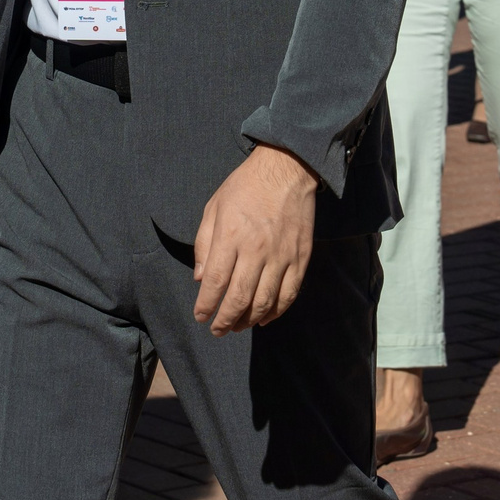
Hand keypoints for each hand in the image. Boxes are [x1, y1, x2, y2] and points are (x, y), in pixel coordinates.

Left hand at [191, 143, 317, 334]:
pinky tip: (265, 318)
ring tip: (237, 327)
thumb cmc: (245, 186)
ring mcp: (281, 256)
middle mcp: (256, 250)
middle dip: (225, 320)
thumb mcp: (214, 206)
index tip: (200, 316)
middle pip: (239, 298)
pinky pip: (288, 294)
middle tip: (217, 330)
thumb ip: (204, 243)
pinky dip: (276, 311)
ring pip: (264, 301)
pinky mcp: (300, 258)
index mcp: (231, 235)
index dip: (206, 305)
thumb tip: (199, 278)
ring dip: (248, 320)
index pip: (215, 282)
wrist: (287, 169)